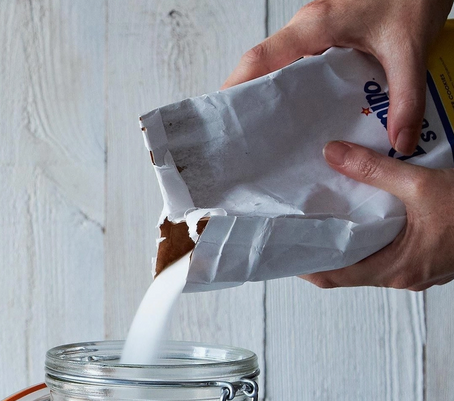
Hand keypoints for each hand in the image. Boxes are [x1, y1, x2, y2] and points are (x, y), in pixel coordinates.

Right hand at [223, 0, 452, 154]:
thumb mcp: (411, 47)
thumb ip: (406, 97)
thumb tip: (399, 142)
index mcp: (315, 26)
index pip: (260, 59)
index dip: (236, 87)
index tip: (222, 116)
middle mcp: (308, 26)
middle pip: (262, 65)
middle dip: (249, 98)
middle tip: (244, 134)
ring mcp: (317, 29)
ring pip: (281, 64)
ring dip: (273, 94)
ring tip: (269, 131)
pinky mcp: (329, 32)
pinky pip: (301, 62)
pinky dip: (296, 86)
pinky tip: (307, 110)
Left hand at [301, 141, 453, 289]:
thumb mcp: (422, 183)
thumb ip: (375, 169)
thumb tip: (333, 154)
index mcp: (397, 269)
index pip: (334, 276)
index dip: (306, 263)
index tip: (286, 245)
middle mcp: (406, 276)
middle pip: (351, 268)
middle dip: (326, 247)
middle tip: (303, 224)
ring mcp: (421, 270)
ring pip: (374, 260)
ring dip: (354, 240)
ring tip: (331, 215)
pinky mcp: (433, 259)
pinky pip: (395, 252)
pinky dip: (378, 237)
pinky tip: (371, 214)